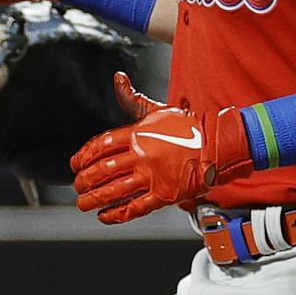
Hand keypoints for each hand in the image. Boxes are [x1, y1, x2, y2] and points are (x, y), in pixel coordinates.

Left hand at [69, 72, 252, 222]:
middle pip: (103, 170)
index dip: (83, 156)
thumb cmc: (190, 128)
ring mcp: (154, 176)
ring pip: (116, 190)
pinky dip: (118, 214)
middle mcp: (143, 155)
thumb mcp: (158, 110)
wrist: (220, 144)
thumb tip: (118, 79)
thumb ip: (133, 99)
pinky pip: (137, 207)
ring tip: (84, 203)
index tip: (75, 165)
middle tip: (77, 186)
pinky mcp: (166, 194)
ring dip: (95, 199)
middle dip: (85, 181)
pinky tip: (106, 215)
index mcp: (138, 134)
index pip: (100, 145)